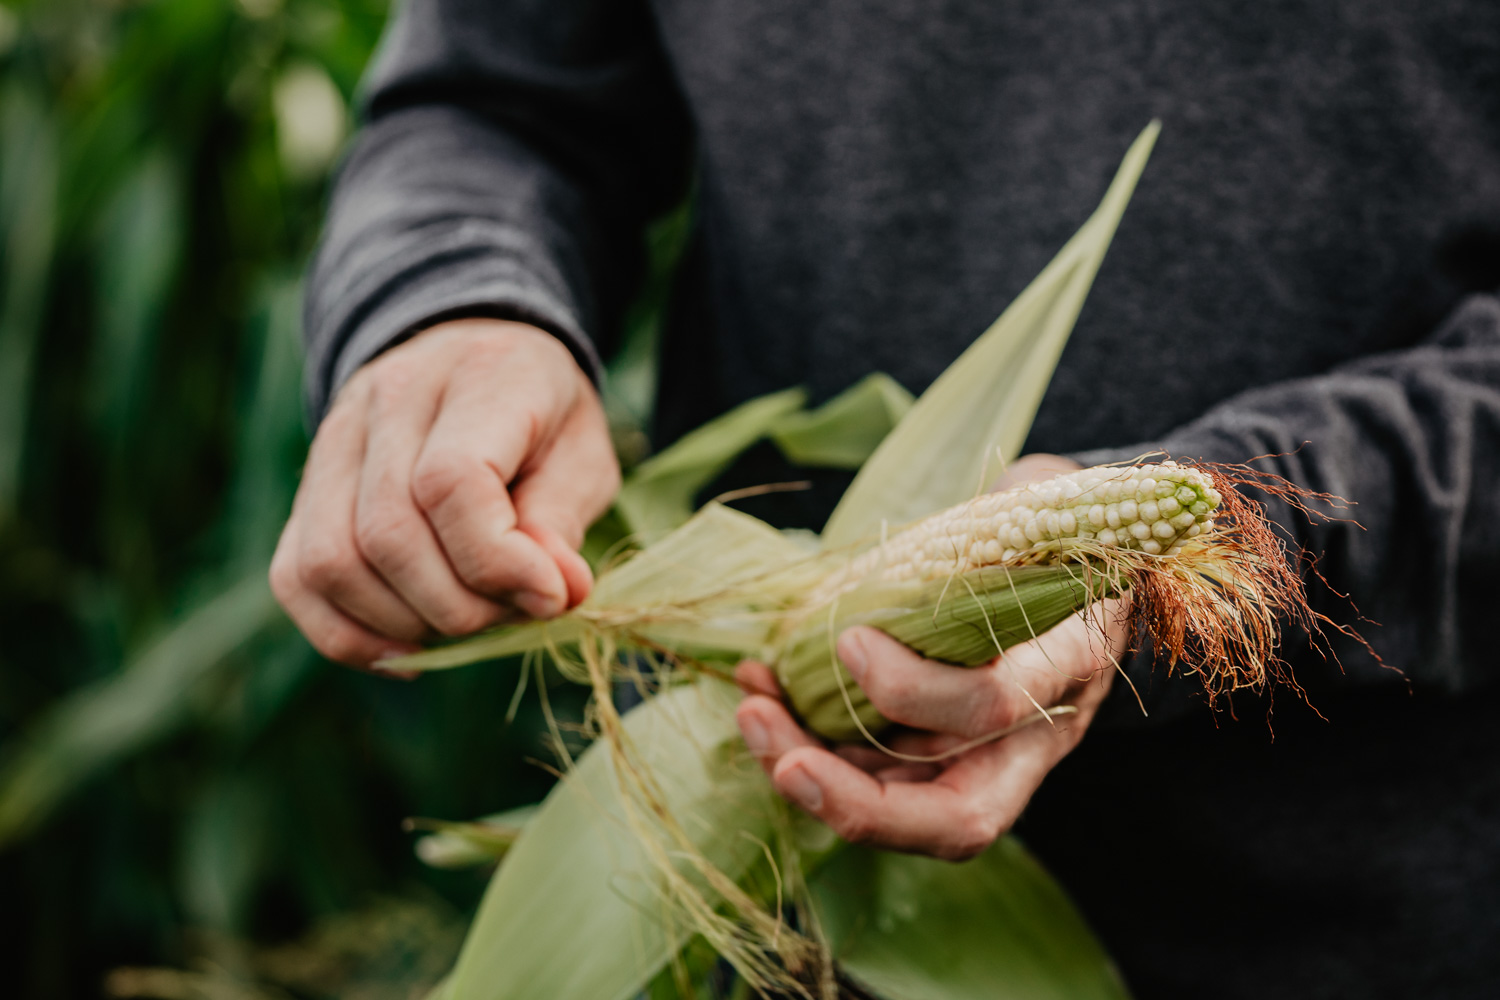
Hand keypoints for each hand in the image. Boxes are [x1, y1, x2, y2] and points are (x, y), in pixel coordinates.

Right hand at [270, 319, 619, 669]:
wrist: (474, 358)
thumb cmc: (541, 419)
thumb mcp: (581, 456)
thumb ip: (562, 522)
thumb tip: (555, 595)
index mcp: (475, 376)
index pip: (450, 482)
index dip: (497, 560)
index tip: (549, 597)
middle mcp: (389, 398)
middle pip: (388, 534)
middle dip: (457, 606)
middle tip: (511, 612)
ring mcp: (333, 440)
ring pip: (332, 563)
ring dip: (404, 625)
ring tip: (467, 623)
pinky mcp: (305, 488)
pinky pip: (295, 578)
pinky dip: (349, 635)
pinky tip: (410, 647)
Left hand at [735, 454, 1125, 860]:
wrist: (1080, 560)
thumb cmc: (1050, 529)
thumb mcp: (1033, 514)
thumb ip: (990, 523)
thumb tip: (918, 534)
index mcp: (1067, 663)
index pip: (997, 707)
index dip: (916, 690)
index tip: (848, 639)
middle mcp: (1035, 735)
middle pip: (956, 818)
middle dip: (854, 799)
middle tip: (776, 749)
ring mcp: (988, 757)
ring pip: (903, 807)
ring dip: (810, 769)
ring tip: (752, 711)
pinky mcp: (941, 758)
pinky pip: (874, 775)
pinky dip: (808, 746)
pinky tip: (759, 696)